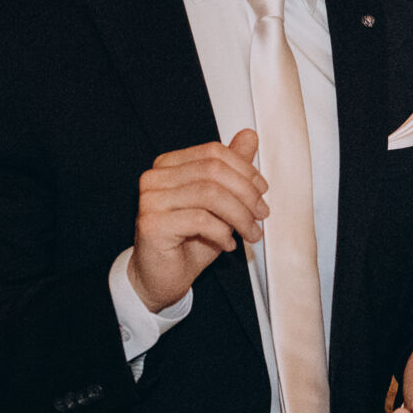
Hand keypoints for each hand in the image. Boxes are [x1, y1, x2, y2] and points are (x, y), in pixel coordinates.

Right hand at [127, 130, 268, 312]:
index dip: (245, 170)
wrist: (162, 277)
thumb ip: (232, 169)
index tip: (262, 192)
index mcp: (170, 164)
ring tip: (250, 233)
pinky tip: (228, 244)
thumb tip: (249, 136)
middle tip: (261, 215)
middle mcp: (155, 177)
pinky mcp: (152, 224)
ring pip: (210, 195)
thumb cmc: (190, 239)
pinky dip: (222, 232)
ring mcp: (151, 200)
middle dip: (246, 194)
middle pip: (213, 171)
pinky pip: (200, 219)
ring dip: (240, 216)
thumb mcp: (219, 201)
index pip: (214, 152)